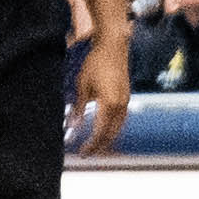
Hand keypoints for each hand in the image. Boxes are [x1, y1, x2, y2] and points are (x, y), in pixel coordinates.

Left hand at [72, 38, 133, 158]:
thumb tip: (72, 125)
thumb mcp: (82, 85)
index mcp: (109, 105)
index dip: (91, 145)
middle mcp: (120, 105)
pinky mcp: (126, 96)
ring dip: (107, 138)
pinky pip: (121, 119)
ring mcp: (125, 100)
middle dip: (100, 146)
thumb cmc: (96, 63)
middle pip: (111, 134)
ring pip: (118, 128)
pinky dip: (113, 127)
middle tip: (88, 153)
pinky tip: (105, 128)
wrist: (113, 46)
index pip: (100, 133)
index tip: (83, 153)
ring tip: (96, 144)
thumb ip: (79, 108)